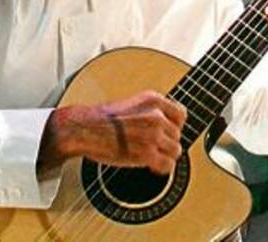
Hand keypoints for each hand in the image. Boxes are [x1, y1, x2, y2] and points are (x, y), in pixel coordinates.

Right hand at [40, 90, 186, 174]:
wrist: (85, 129)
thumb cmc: (102, 119)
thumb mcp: (132, 104)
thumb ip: (151, 111)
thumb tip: (166, 123)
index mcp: (153, 100)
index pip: (181, 115)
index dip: (173, 126)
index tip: (166, 132)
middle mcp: (156, 115)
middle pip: (177, 135)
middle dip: (166, 143)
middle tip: (152, 147)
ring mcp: (153, 135)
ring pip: (175, 150)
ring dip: (164, 156)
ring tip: (151, 156)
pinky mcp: (147, 154)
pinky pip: (167, 165)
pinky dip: (161, 168)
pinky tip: (152, 165)